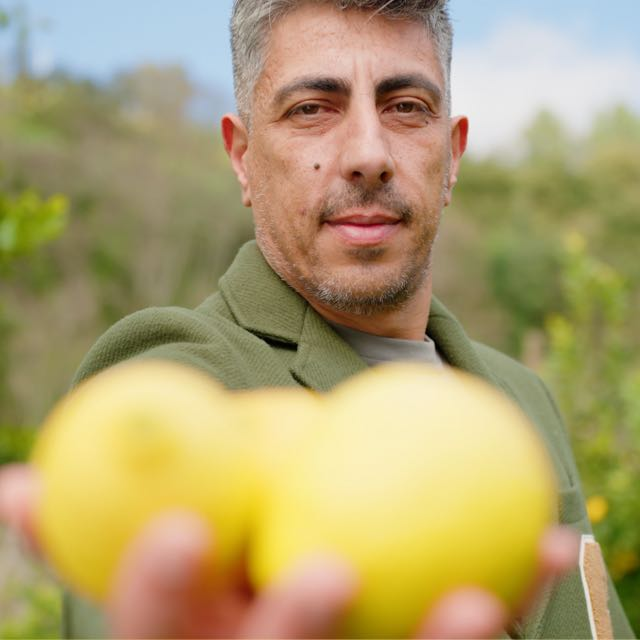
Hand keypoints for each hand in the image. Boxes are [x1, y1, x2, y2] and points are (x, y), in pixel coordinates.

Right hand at [0, 463, 578, 638]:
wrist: (302, 635)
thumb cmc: (208, 590)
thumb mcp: (148, 555)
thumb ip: (90, 525)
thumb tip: (11, 484)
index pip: (158, 636)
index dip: (157, 590)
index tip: (181, 531)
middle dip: (289, 635)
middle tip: (329, 569)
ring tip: (479, 591)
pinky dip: (512, 595)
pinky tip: (549, 542)